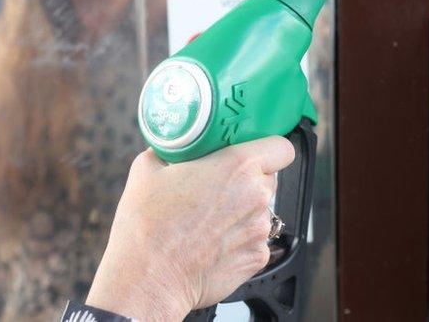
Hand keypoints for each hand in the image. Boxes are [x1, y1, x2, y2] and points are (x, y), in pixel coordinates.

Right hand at [86, 137, 295, 320]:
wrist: (147, 280)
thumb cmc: (147, 227)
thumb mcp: (147, 170)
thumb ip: (169, 152)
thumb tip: (171, 148)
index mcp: (238, 166)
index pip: (281, 149)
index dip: (270, 150)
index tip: (257, 154)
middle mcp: (256, 195)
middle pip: (268, 180)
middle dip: (249, 181)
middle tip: (219, 189)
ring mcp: (260, 228)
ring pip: (261, 211)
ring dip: (243, 213)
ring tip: (210, 222)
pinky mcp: (258, 256)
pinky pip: (255, 240)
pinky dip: (239, 241)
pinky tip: (213, 244)